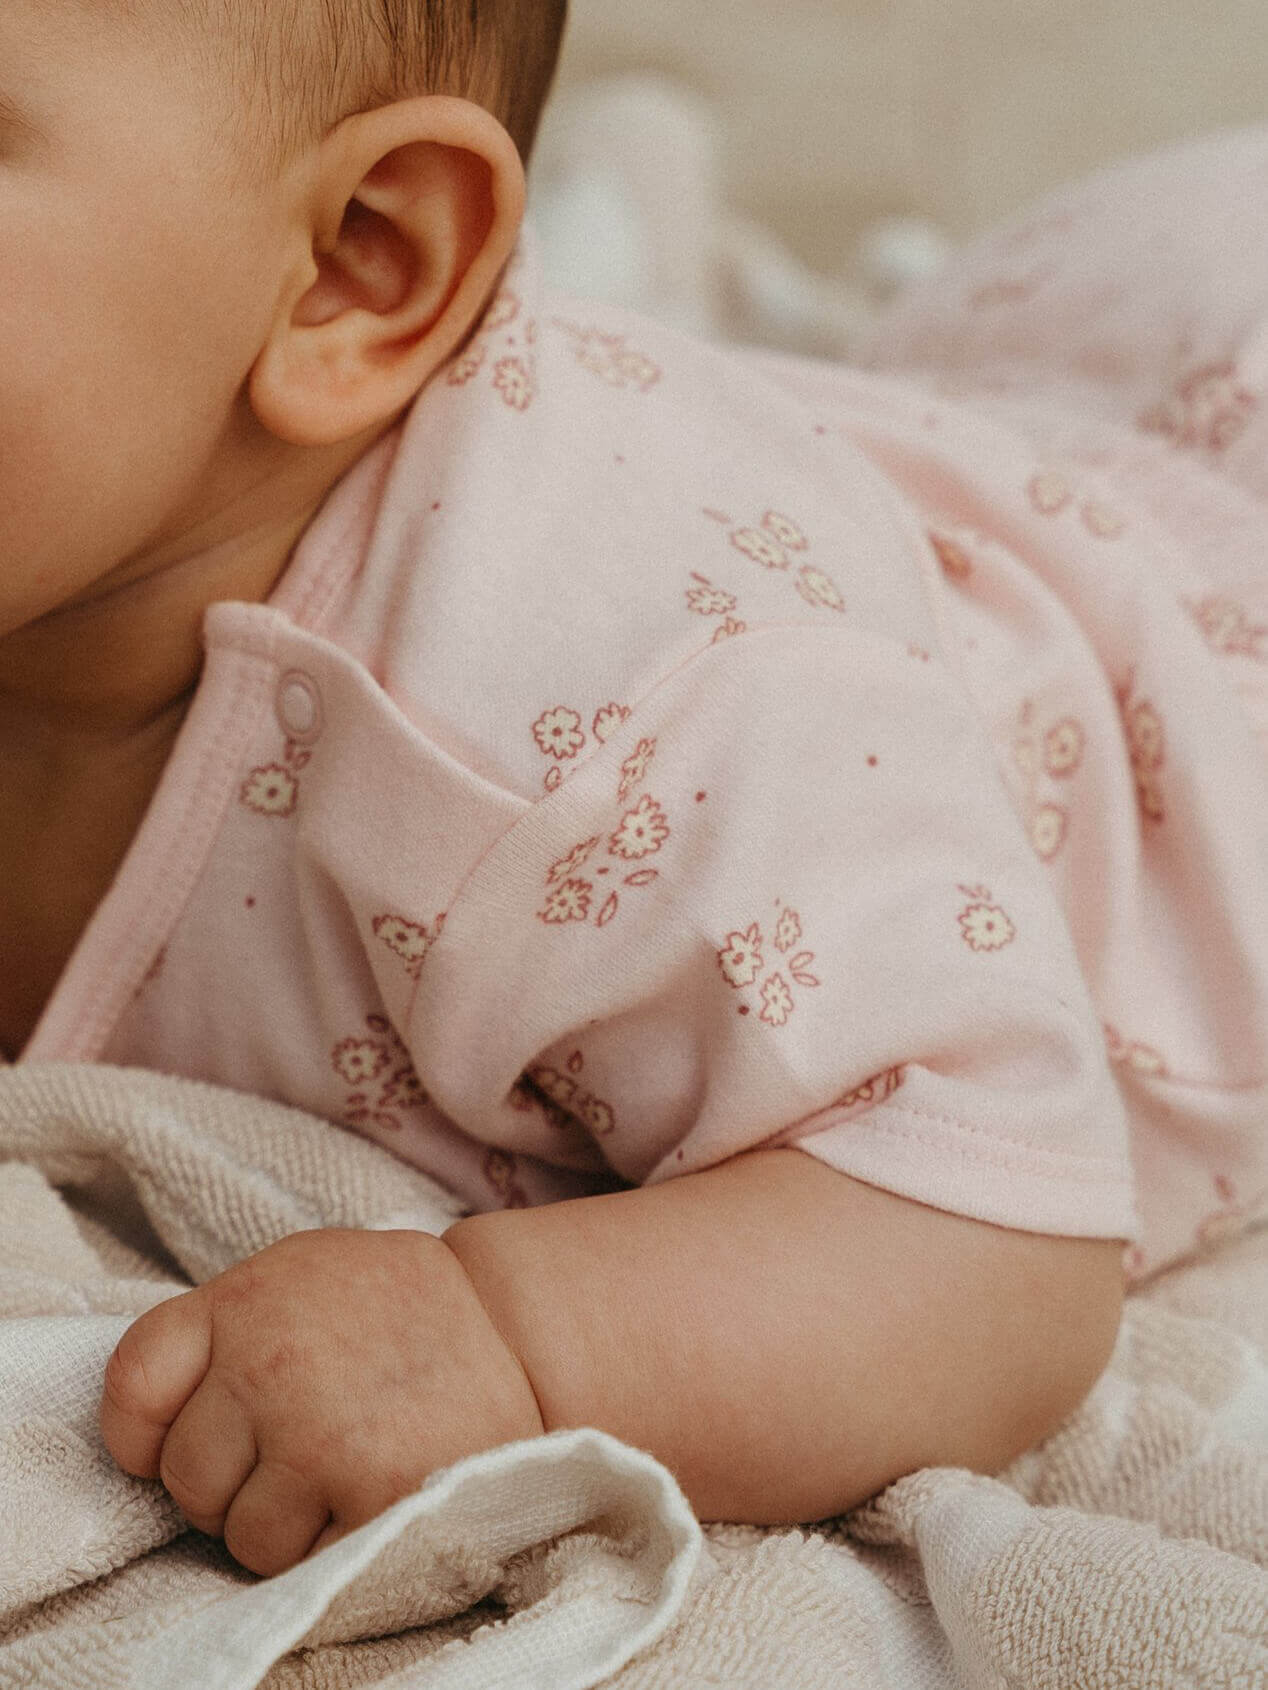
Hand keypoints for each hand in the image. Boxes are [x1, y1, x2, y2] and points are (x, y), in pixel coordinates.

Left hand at [100, 1228, 545, 1577]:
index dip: (147, 1433)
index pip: (132, 1387)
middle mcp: (268, 1364)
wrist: (517, 1325)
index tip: (181, 1438)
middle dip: (231, 1484)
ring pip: (240, 1536)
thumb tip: (154, 1421)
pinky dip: (333, 1543)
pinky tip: (373, 1489)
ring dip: (284, 1523)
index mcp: (244, 1301)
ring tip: (344, 1469)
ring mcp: (316, 1433)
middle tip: (300, 1449)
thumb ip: (228, 1329)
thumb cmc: (400, 1309)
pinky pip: (303, 1563)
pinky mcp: (368, 1493)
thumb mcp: (303, 1276)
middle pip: (186, 1478)